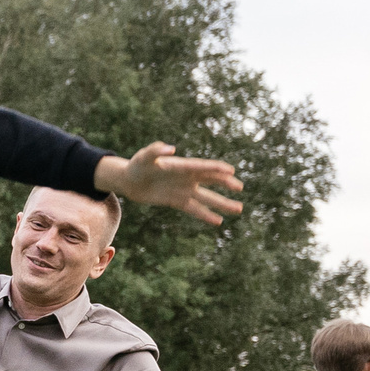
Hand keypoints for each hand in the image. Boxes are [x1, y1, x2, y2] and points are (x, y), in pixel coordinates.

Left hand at [100, 142, 244, 225]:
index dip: (216, 169)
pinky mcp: (178, 201)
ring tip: (238, 209)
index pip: (203, 167)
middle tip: (239, 188)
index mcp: (182, 165)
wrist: (129, 181)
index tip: (230, 171)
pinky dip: (206, 215)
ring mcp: (184, 190)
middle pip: (211, 180)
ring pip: (207, 198)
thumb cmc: (137, 165)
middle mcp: (187, 177)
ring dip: (222, 203)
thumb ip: (156, 150)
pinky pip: (195, 209)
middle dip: (226, 184)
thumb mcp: (144, 156)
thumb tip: (170, 148)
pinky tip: (219, 221)